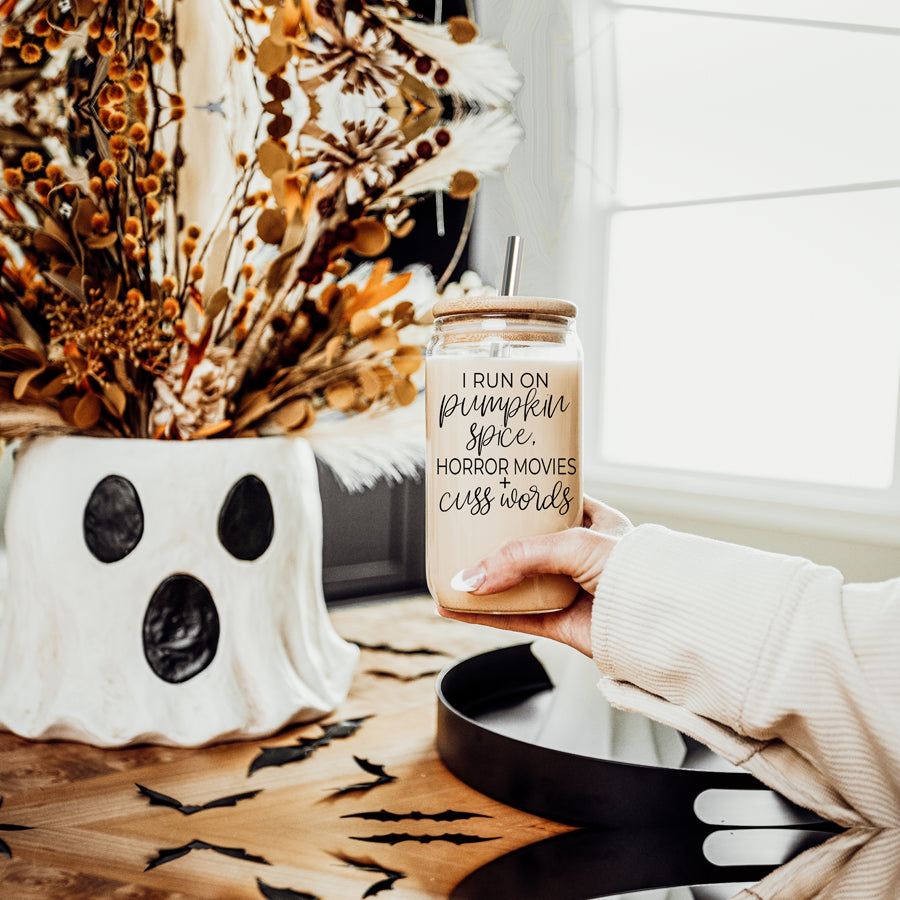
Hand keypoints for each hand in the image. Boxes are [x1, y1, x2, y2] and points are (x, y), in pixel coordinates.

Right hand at [436, 497, 631, 656]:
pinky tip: (454, 607)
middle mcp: (580, 557)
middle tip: (461, 534)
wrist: (663, 625)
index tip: (490, 494)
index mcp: (594, 524)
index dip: (521, 499)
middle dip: (494, 543)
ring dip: (482, 581)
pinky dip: (482, 614)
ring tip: (450, 572)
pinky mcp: (560, 625)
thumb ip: (520, 557)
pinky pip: (513, 618)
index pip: (550, 504)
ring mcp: (569, 590)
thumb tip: (470, 578)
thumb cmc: (637, 572)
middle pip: (526, 547)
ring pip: (514, 584)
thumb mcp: (574, 545)